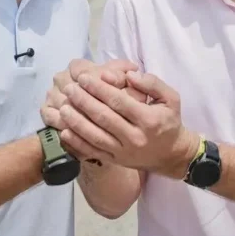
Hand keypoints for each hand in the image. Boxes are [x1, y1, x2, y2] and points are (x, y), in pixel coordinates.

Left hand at [59, 71, 199, 177]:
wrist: (171, 155)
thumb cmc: (169, 122)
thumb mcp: (171, 98)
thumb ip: (152, 83)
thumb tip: (129, 75)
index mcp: (148, 119)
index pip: (119, 102)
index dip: (99, 89)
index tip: (83, 78)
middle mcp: (135, 137)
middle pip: (104, 118)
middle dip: (84, 102)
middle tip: (69, 89)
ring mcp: (124, 152)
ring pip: (95, 136)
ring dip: (76, 122)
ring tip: (63, 107)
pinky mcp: (115, 161)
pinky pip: (93, 152)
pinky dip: (77, 144)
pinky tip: (64, 132)